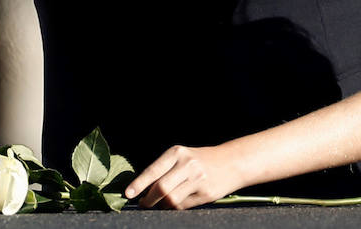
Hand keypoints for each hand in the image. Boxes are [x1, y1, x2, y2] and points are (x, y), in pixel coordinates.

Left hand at [124, 145, 240, 209]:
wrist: (232, 162)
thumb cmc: (200, 160)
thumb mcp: (182, 156)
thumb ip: (165, 170)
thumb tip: (143, 189)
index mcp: (177, 152)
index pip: (153, 171)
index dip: (139, 184)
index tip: (128, 194)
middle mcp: (187, 164)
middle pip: (161, 188)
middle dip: (148, 200)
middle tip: (143, 204)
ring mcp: (198, 180)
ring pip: (171, 200)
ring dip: (161, 206)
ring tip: (158, 205)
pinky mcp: (206, 194)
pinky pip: (184, 206)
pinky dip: (175, 208)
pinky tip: (174, 204)